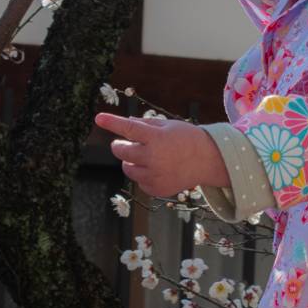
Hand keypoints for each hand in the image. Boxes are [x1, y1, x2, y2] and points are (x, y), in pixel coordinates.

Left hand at [94, 112, 229, 197]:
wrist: (208, 161)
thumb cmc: (187, 139)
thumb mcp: (167, 125)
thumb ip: (144, 125)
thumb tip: (124, 124)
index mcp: (156, 139)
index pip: (128, 129)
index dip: (112, 123)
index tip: (99, 118)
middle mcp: (153, 158)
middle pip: (121, 151)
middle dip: (121, 146)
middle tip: (129, 143)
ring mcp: (154, 176)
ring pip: (127, 168)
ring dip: (132, 161)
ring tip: (149, 157)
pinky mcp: (156, 190)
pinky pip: (139, 182)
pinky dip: (143, 175)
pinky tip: (159, 169)